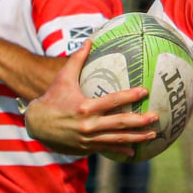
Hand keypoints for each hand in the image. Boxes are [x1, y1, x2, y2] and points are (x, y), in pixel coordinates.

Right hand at [22, 42, 157, 156]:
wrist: (37, 124)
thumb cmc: (52, 98)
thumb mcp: (63, 78)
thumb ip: (77, 60)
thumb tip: (89, 41)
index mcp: (85, 107)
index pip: (112, 101)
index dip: (129, 96)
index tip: (145, 92)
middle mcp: (88, 125)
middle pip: (119, 123)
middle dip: (140, 121)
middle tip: (156, 117)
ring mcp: (88, 138)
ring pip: (116, 139)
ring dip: (136, 138)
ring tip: (153, 135)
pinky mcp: (86, 148)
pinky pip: (107, 149)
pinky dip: (121, 150)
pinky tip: (134, 151)